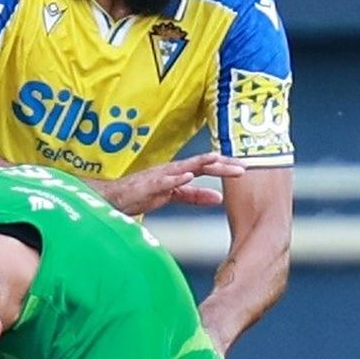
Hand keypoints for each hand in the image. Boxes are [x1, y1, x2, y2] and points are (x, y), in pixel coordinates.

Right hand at [106, 153, 244, 216]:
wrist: (114, 199)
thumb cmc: (142, 195)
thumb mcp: (174, 196)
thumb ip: (195, 196)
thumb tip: (219, 197)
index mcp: (179, 173)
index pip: (207, 167)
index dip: (226, 166)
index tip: (245, 168)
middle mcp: (172, 170)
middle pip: (201, 164)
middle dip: (222, 164)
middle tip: (243, 166)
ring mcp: (160, 176)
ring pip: (184, 167)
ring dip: (202, 163)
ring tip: (217, 159)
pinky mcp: (148, 186)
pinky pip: (163, 181)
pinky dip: (176, 178)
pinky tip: (188, 176)